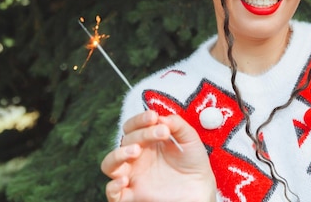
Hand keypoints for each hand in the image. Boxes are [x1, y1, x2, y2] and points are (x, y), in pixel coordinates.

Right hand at [101, 111, 215, 201]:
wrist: (201, 188)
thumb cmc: (193, 162)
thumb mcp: (190, 139)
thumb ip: (177, 124)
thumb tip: (161, 117)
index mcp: (146, 141)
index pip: (133, 126)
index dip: (140, 119)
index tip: (153, 116)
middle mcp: (136, 156)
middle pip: (126, 140)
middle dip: (142, 134)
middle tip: (162, 132)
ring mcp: (132, 176)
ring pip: (109, 164)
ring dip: (118, 154)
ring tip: (136, 150)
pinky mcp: (131, 196)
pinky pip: (112, 193)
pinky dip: (113, 186)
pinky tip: (125, 180)